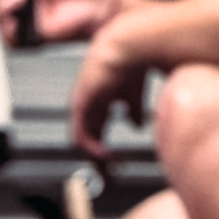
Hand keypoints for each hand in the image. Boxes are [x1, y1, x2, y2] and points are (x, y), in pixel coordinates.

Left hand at [70, 24, 149, 159]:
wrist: (130, 44)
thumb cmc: (135, 60)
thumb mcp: (135, 91)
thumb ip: (134, 108)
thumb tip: (137, 125)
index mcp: (100, 98)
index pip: (97, 127)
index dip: (104, 146)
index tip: (117, 162)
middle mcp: (88, 102)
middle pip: (87, 135)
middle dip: (99, 158)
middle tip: (110, 174)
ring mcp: (82, 102)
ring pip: (81, 138)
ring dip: (96, 157)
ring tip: (110, 169)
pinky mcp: (81, 103)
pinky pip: (81, 134)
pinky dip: (93, 149)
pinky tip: (106, 155)